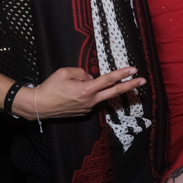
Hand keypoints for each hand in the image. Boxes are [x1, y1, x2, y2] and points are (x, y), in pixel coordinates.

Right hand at [28, 66, 145, 119]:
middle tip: (143, 81)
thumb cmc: (50, 87)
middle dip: (130, 86)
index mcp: (86, 90)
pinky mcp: (84, 112)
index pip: (108, 80)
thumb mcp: (65, 72)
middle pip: (114, 92)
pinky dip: (88, 93)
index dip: (122, 74)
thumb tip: (91, 78)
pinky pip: (91, 99)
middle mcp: (90, 101)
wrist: (39, 106)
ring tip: (74, 85)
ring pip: (99, 94)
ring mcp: (88, 109)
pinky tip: (73, 92)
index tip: (134, 69)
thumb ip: (82, 72)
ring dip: (99, 88)